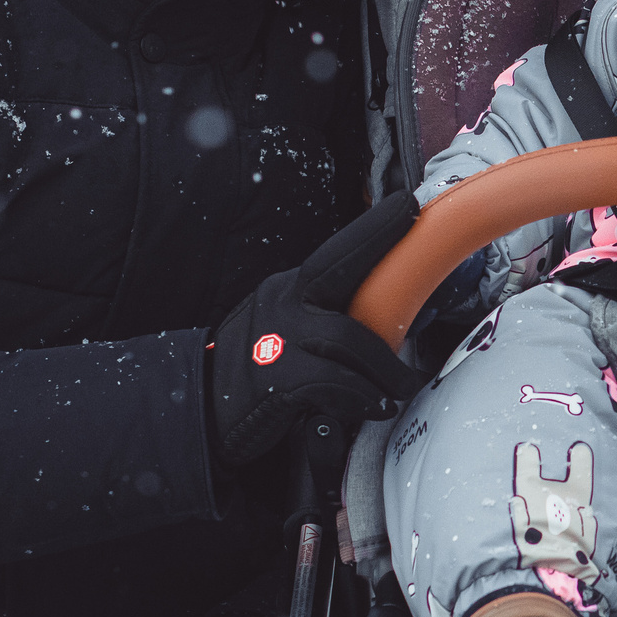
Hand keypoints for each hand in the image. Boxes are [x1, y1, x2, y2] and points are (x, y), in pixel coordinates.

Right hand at [208, 192, 426, 467]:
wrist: (198, 411)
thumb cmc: (255, 375)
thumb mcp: (287, 333)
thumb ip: (326, 319)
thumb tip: (384, 318)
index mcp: (290, 291)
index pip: (337, 253)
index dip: (374, 228)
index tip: (406, 205)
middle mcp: (283, 303)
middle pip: (337, 266)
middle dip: (379, 240)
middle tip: (418, 239)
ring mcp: (276, 339)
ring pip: (346, 337)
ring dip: (384, 367)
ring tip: (400, 386)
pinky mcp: (274, 380)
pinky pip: (332, 381)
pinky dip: (360, 395)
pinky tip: (373, 406)